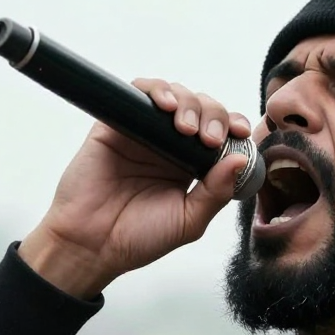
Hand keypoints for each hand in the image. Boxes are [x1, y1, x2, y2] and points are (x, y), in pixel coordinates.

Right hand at [19, 80, 252, 297]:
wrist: (92, 244)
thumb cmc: (139, 238)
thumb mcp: (189, 222)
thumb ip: (216, 193)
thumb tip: (240, 160)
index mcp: (191, 167)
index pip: (221, 135)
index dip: (234, 127)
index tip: (241, 133)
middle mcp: (170, 146)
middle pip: (203, 109)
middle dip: (214, 116)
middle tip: (210, 139)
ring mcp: (143, 132)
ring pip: (175, 95)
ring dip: (190, 103)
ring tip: (187, 129)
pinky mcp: (116, 123)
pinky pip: (138, 92)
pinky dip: (157, 90)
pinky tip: (166, 105)